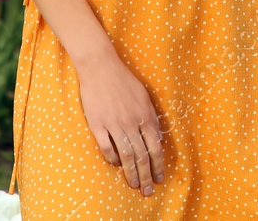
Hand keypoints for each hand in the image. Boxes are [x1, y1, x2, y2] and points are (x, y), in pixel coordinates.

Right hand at [74, 48, 165, 195]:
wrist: (101, 67)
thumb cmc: (124, 79)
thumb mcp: (144, 96)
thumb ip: (151, 118)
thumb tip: (158, 137)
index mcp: (145, 116)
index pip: (155, 147)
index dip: (158, 165)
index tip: (159, 177)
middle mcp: (131, 122)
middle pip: (141, 155)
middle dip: (147, 176)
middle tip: (148, 190)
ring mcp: (114, 124)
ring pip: (125, 155)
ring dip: (131, 173)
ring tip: (134, 184)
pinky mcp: (98, 124)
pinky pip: (106, 147)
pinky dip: (112, 159)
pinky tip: (116, 165)